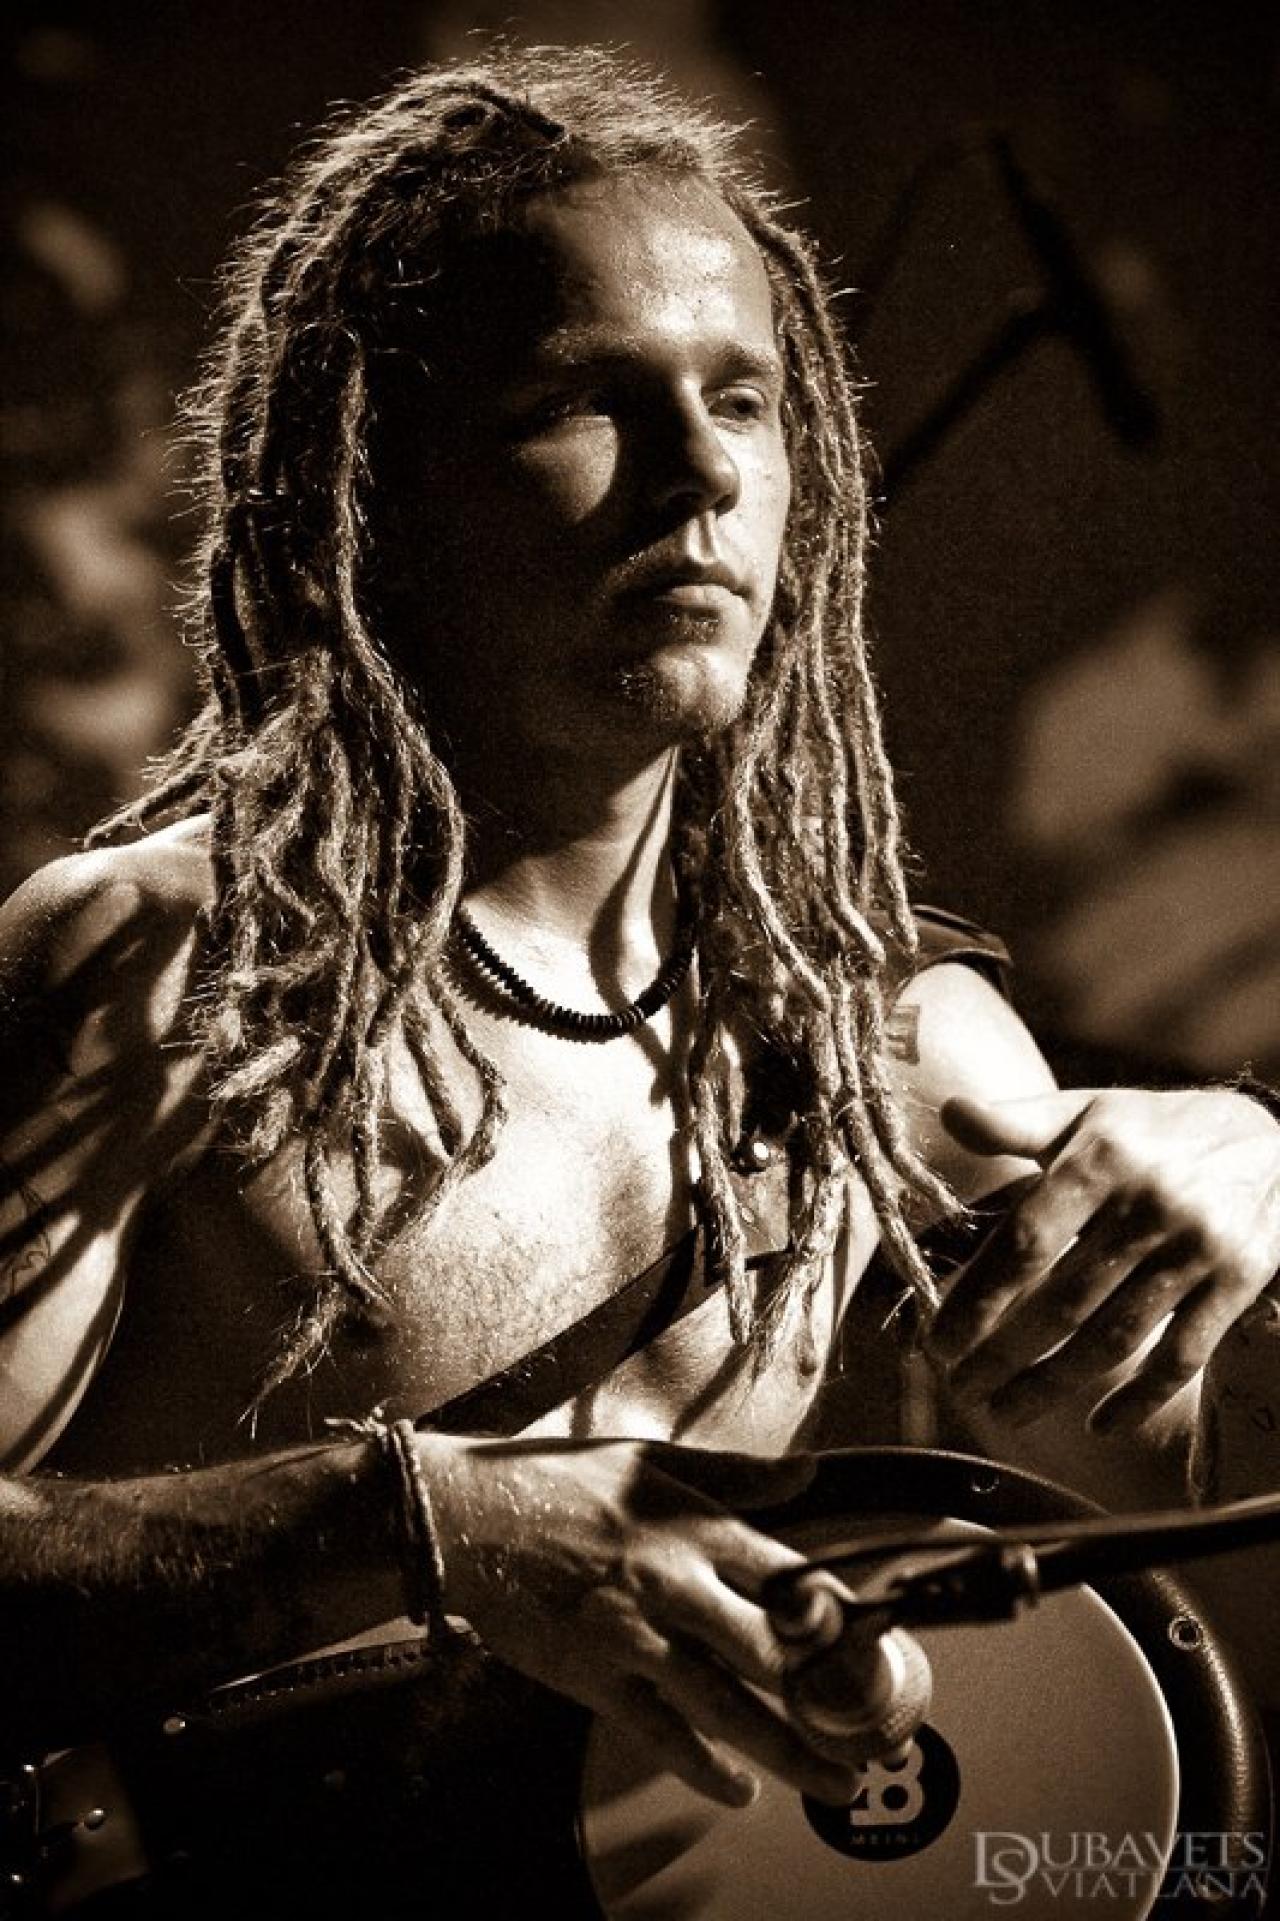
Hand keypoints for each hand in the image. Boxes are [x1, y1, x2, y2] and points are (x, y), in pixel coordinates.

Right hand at [418, 1433, 857, 1807]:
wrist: (468, 1515)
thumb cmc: (556, 1480)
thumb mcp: (650, 1458)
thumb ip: (736, 1472)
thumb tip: (806, 1472)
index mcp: (694, 1526)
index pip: (788, 1578)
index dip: (837, 1617)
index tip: (874, 1647)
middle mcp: (675, 1585)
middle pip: (771, 1653)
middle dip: (828, 1698)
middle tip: (869, 1730)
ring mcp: (636, 1638)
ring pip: (727, 1706)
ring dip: (786, 1749)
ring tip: (832, 1780)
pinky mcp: (596, 1678)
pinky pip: (661, 1733)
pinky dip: (703, 1766)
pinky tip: (739, 1789)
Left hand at [927, 1087, 1279, 1432]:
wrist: (1276, 1144)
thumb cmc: (1157, 1130)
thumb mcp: (1088, 1110)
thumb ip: (1017, 1122)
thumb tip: (949, 1113)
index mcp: (1100, 1159)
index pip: (1026, 1243)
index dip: (979, 1299)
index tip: (939, 1341)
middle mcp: (1148, 1206)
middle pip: (1063, 1302)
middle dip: (1005, 1356)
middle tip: (960, 1388)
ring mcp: (1196, 1249)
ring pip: (1115, 1338)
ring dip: (1054, 1385)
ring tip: (1007, 1412)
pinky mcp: (1237, 1282)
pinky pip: (1182, 1355)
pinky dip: (1140, 1399)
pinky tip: (1098, 1425)